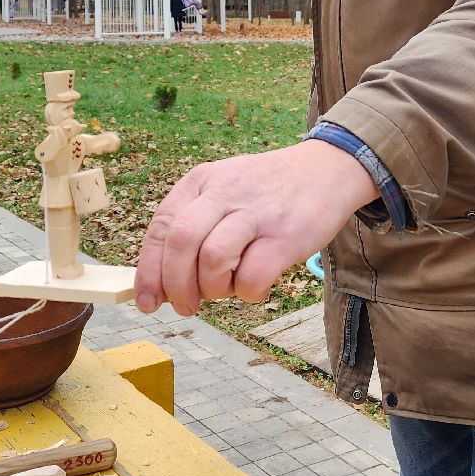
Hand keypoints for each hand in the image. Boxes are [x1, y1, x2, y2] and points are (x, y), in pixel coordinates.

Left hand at [134, 140, 377, 316]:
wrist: (328, 169)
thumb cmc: (268, 190)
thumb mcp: (224, 188)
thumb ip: (193, 225)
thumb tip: (162, 283)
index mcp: (202, 180)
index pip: (161, 228)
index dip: (148, 271)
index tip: (147, 301)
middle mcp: (225, 192)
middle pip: (180, 243)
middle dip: (175, 285)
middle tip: (185, 306)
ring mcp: (256, 213)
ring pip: (212, 259)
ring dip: (211, 289)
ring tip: (224, 290)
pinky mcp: (285, 236)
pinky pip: (252, 276)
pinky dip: (246, 292)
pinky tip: (254, 286)